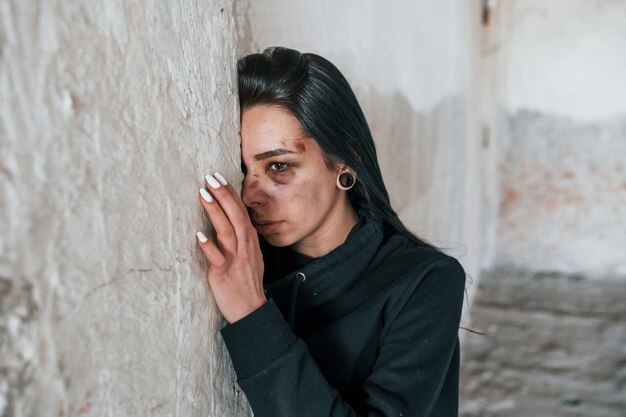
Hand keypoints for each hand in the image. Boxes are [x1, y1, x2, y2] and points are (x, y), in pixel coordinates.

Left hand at [196, 172, 265, 322]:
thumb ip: (242, 239)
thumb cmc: (247, 283)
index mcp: (250, 241)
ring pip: (226, 231)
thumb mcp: (250, 256)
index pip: (241, 211)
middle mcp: (245, 246)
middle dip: (223, 195)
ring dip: (215, 211)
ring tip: (203, 194)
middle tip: (210, 177)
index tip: (219, 177)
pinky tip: (199, 235)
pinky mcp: (223, 273)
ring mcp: (235, 259)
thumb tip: (230, 221)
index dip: (230, 194)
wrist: (251, 310)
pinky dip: (208, 246)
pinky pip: (216, 258)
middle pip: (235, 216)